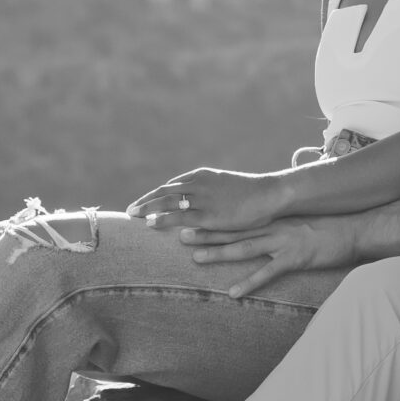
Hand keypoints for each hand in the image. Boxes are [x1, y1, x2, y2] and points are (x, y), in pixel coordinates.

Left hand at [127, 167, 290, 234]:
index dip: (155, 195)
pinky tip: (151, 224)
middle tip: (131, 209)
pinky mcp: (209, 215)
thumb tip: (200, 199)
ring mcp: (203, 199)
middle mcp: (199, 184)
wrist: (269, 194)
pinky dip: (162, 219)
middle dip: (146, 201)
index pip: (172, 185)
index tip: (143, 203)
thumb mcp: (225, 185)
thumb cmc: (250, 193)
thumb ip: (210, 190)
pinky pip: (180, 217)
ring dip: (148, 208)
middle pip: (164, 191)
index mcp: (202, 176)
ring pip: (167, 202)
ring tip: (133, 216)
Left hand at [181, 215, 357, 297]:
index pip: (237, 219)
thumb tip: (266, 228)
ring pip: (244, 248)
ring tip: (196, 258)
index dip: (213, 220)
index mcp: (273, 218)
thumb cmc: (330, 225)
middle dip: (206, 233)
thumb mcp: (300, 221)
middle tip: (181, 235)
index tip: (192, 218)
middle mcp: (273, 227)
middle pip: (233, 231)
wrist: (354, 228)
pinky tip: (233, 293)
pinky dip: (249, 283)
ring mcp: (283, 242)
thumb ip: (281, 224)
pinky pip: (267, 274)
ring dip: (219, 253)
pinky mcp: (295, 259)